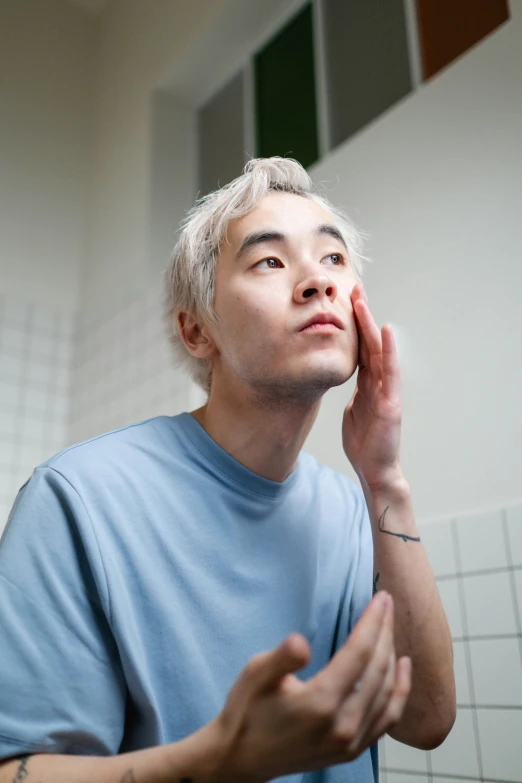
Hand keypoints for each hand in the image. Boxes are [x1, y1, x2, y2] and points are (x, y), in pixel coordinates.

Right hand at [212, 592, 411, 782]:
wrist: (241, 758)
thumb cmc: (247, 710)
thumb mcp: (255, 675)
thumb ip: (281, 657)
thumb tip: (300, 642)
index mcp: (320, 703)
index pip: (359, 652)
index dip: (373, 622)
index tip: (381, 598)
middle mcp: (342, 725)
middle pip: (377, 668)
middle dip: (385, 631)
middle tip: (387, 603)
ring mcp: (350, 742)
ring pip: (386, 691)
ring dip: (391, 655)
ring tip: (389, 627)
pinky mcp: (352, 751)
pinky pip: (387, 717)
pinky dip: (400, 691)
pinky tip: (402, 668)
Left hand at [342, 283, 402, 491]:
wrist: (375, 469)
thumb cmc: (365, 443)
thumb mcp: (354, 412)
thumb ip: (354, 395)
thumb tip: (344, 381)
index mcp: (369, 385)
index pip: (361, 349)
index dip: (355, 326)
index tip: (347, 302)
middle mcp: (379, 383)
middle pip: (369, 343)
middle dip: (362, 316)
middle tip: (355, 289)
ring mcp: (387, 391)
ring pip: (378, 352)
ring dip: (371, 326)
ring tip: (363, 302)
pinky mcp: (390, 403)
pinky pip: (389, 373)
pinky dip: (388, 351)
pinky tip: (385, 332)